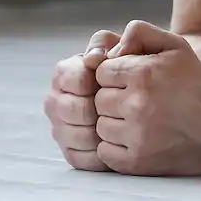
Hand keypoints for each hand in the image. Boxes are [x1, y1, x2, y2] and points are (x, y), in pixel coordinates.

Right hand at [45, 29, 120, 171]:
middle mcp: (55, 101)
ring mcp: (60, 127)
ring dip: (98, 131)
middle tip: (120, 108)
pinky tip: (116, 143)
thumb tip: (94, 58)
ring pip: (72, 135)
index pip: (73, 79)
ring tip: (120, 125)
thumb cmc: (133, 66)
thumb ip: (105, 43)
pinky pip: (78, 157)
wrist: (144, 95)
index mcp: (64, 73)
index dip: (95, 82)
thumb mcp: (122, 45)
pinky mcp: (70, 150)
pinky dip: (97, 153)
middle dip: (96, 108)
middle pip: (70, 109)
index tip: (113, 83)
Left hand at [93, 20, 200, 176]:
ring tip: (142, 121)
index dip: (117, 75)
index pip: (101, 72)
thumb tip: (111, 47)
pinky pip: (104, 152)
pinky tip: (138, 139)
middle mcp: (137, 104)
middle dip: (115, 99)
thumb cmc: (196, 84)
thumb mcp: (176, 46)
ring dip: (115, 123)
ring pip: (100, 126)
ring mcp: (136, 135)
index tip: (135, 82)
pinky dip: (117, 147)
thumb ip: (140, 32)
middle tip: (140, 102)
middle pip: (98, 100)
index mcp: (144, 73)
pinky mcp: (136, 161)